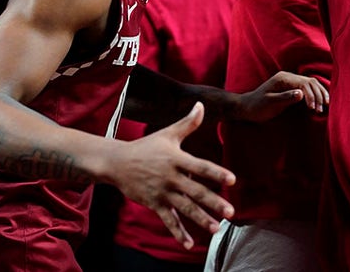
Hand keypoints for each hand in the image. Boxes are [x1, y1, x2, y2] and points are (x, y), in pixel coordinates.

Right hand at [112, 103, 235, 249]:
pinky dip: (178, 233)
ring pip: (184, 208)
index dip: (216, 173)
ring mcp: (162, 192)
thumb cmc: (146, 146)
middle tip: (230, 212)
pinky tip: (189, 243)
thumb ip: (187, 123)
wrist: (117, 162)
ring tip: (215, 228)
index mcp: (177, 159)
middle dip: (214, 202)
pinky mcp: (154, 203)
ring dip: (200, 219)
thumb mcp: (167, 134)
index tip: (232, 179)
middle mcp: (171, 177)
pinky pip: (168, 220)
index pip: (201, 166)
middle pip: (196, 191)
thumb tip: (201, 105)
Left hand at [236, 71, 328, 121]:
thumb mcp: (270, 103)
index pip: (304, 84)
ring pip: (311, 84)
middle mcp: (288, 77)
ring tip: (325, 107)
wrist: (247, 107)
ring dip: (319, 94)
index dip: (312, 96)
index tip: (314, 109)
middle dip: (318, 95)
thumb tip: (301, 94)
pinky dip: (316, 94)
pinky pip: (308, 88)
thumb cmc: (257, 106)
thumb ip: (286, 97)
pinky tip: (321, 102)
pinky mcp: (291, 88)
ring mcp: (290, 82)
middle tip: (321, 110)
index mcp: (283, 78)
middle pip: (310, 82)